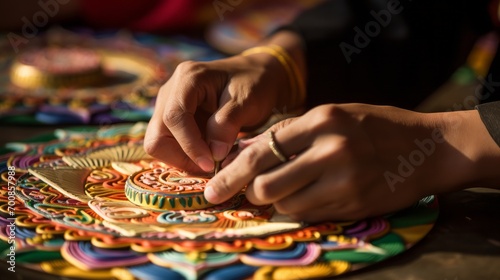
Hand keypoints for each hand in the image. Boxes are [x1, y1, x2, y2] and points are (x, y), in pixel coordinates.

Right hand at [144, 31, 304, 172]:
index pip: (174, 117)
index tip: (211, 164)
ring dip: (183, 158)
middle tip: (210, 166)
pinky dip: (186, 155)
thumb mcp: (248, 102)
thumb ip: (228, 125)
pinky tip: (209, 154)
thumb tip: (213, 154)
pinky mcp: (172, 119)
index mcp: (188, 79)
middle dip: (181, 156)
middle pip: (157, 134)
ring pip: (158, 143)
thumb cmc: (254, 84)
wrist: (257, 76)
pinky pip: (169, 144)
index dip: (190, 146)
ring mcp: (168, 105)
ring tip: (212, 160)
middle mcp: (171, 90)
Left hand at [205, 104, 499, 221]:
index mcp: (322, 120)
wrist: (428, 148)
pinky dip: (300, 210)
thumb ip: (292, 131)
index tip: (213, 188)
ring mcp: (345, 180)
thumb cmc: (375, 127)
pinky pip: (309, 215)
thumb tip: (248, 149)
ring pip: (285, 205)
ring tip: (287, 190)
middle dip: (251, 193)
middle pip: (266, 184)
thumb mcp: (334, 115)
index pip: (261, 150)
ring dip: (277, 203)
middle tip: (250, 192)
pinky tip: (310, 196)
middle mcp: (331, 150)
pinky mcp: (355, 204)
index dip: (232, 172)